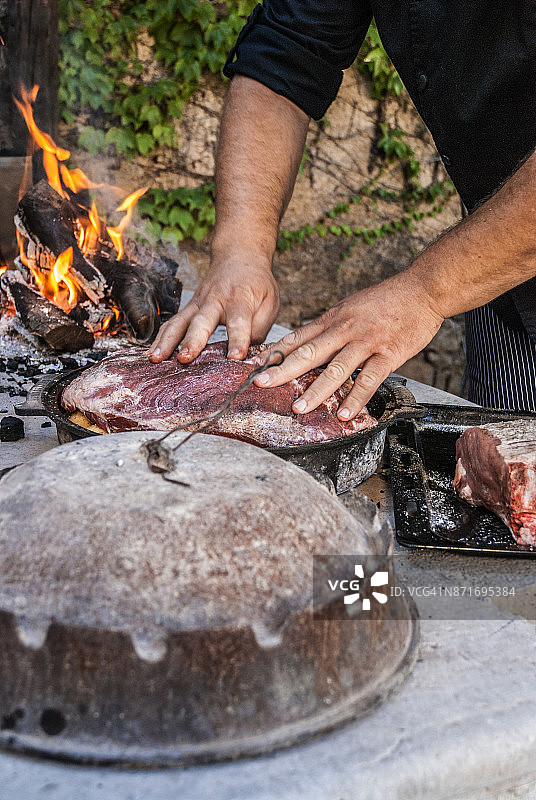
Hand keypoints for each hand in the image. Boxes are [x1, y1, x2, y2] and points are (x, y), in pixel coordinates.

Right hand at [148, 256, 279, 362]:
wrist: (239, 257)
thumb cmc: (256, 283)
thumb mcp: (270, 302)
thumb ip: (260, 328)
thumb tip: (247, 352)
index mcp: (240, 299)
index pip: (239, 321)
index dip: (238, 339)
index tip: (235, 357)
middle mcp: (215, 300)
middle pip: (202, 321)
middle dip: (193, 340)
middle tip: (185, 358)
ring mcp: (198, 304)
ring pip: (180, 322)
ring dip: (167, 341)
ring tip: (156, 358)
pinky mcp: (189, 309)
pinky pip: (172, 324)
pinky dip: (161, 338)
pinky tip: (152, 354)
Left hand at [254, 273, 443, 418]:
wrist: (423, 289)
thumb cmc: (388, 299)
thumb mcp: (351, 306)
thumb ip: (331, 326)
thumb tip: (309, 342)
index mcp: (334, 319)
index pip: (298, 336)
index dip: (275, 352)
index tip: (255, 364)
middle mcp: (345, 330)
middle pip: (308, 352)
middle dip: (282, 370)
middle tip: (261, 384)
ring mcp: (366, 342)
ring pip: (336, 369)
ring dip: (316, 390)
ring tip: (299, 407)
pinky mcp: (389, 354)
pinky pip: (370, 379)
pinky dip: (356, 398)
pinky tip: (345, 413)